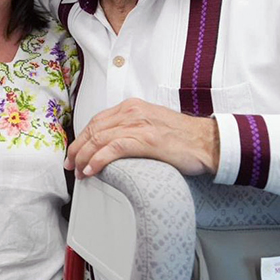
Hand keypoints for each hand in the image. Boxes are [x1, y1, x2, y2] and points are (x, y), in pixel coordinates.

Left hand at [65, 98, 219, 178]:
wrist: (209, 142)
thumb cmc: (183, 137)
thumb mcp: (151, 125)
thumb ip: (131, 128)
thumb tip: (110, 145)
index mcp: (132, 107)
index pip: (96, 121)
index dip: (81, 138)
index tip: (74, 152)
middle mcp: (132, 112)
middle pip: (93, 129)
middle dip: (77, 149)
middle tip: (70, 165)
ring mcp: (139, 125)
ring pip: (99, 139)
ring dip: (83, 157)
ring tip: (78, 172)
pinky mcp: (146, 139)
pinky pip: (113, 149)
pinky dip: (98, 160)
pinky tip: (91, 170)